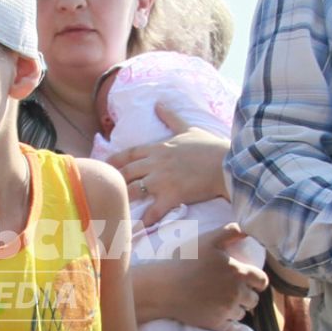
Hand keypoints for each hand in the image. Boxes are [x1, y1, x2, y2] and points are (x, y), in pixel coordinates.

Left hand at [106, 107, 228, 226]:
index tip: (102, 167)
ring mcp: (162, 179)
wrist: (228, 162)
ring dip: (123, 200)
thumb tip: (159, 103)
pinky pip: (154, 211)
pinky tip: (139, 227)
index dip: (112, 161)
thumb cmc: (210, 147)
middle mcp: (155, 163)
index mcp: (158, 148)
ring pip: (133, 190)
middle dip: (113, 182)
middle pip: (125, 173)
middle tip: (104, 191)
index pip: (128, 154)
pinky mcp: (172, 195)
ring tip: (116, 208)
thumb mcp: (188, 129)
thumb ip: (171, 117)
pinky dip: (145, 220)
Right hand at [138, 224, 267, 329]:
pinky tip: (225, 319)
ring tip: (223, 302)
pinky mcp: (216, 324)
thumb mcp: (208, 240)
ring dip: (237, 308)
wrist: (164, 288)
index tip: (251, 281)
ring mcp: (226, 310)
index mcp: (238, 273)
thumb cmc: (185, 261)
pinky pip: (232, 328)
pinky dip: (231, 325)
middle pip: (253, 300)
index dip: (258, 281)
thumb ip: (231, 231)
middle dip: (247, 295)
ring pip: (242, 313)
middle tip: (234, 291)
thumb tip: (248, 229)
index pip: (262, 281)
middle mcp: (236, 293)